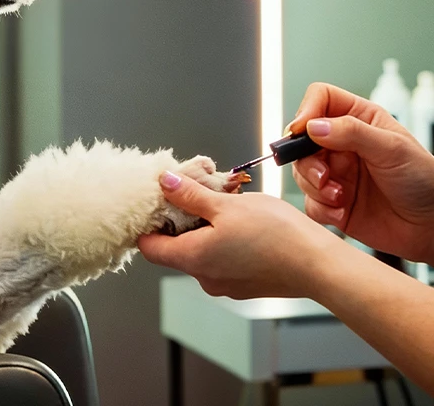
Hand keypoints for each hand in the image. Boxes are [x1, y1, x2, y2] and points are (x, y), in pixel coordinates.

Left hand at [137, 171, 339, 298]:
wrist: (320, 266)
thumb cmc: (277, 236)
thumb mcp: (226, 205)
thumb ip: (190, 194)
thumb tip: (165, 183)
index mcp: (193, 259)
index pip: (149, 248)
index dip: (147, 223)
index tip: (153, 202)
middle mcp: (205, 277)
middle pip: (175, 247)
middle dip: (180, 218)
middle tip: (193, 192)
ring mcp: (226, 283)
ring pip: (201, 250)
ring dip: (204, 226)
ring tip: (222, 203)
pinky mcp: (245, 283)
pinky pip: (221, 258)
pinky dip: (222, 239)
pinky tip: (241, 221)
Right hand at [289, 82, 433, 263]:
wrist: (433, 226)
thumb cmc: (424, 180)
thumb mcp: (392, 148)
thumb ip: (352, 132)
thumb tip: (313, 126)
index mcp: (357, 119)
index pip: (319, 98)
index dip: (307, 110)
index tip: (303, 131)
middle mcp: (341, 144)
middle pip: (300, 139)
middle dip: (307, 160)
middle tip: (323, 176)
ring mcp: (335, 172)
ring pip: (300, 171)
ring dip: (314, 186)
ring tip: (339, 196)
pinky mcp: (331, 201)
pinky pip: (308, 201)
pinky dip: (320, 208)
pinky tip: (342, 210)